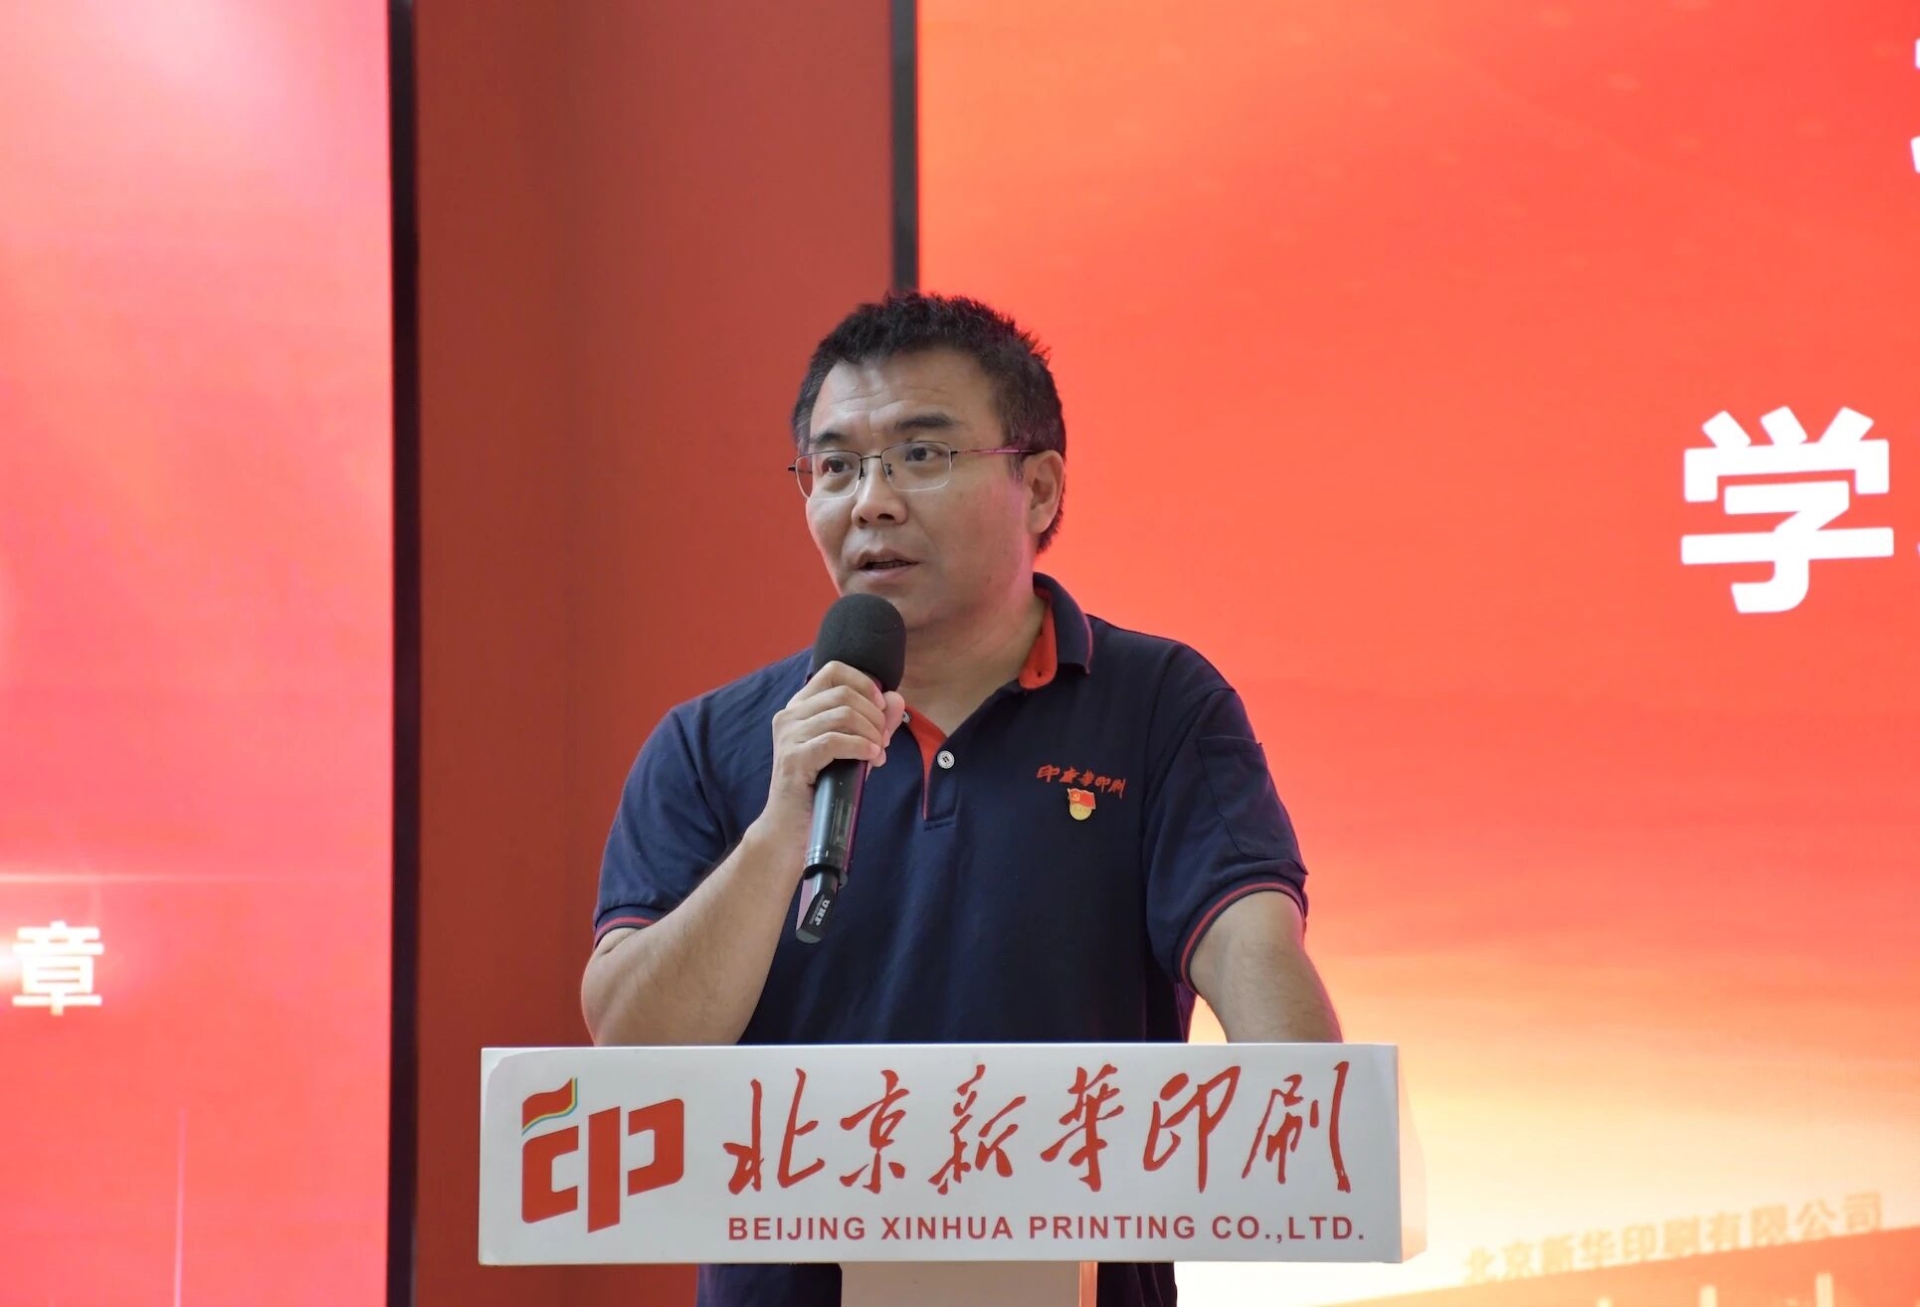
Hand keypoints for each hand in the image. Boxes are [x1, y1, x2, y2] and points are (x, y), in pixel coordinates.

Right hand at [760, 661, 905, 839]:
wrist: (790, 830)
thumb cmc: (822, 788)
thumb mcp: (853, 750)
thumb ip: (874, 723)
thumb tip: (896, 698)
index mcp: (800, 707)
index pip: (833, 671)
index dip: (864, 683)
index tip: (880, 707)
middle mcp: (789, 715)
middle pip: (844, 694)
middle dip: (874, 716)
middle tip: (883, 741)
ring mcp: (788, 736)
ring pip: (843, 715)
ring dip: (871, 733)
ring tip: (878, 752)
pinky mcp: (793, 758)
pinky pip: (835, 741)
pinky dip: (861, 747)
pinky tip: (872, 757)